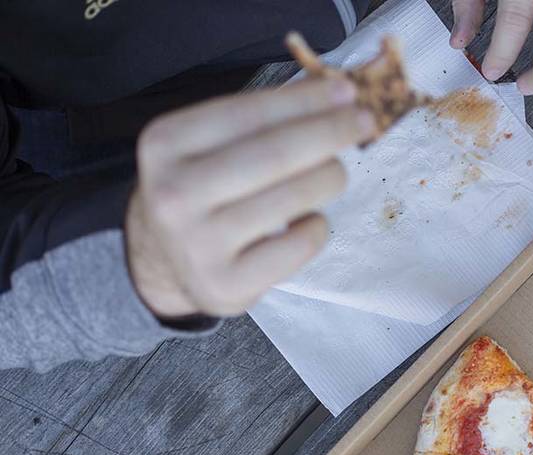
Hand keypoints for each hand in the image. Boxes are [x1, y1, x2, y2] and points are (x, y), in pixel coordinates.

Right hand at [126, 76, 375, 318]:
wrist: (165, 263)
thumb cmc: (203, 192)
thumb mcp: (209, 146)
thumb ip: (261, 120)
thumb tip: (331, 94)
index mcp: (166, 144)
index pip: (249, 113)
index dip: (304, 101)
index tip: (347, 91)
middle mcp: (174, 193)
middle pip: (275, 153)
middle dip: (331, 132)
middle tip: (366, 121)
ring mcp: (199, 243)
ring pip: (293, 198)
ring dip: (329, 177)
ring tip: (334, 173)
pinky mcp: (226, 283)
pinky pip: (299, 245)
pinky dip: (317, 226)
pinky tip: (309, 220)